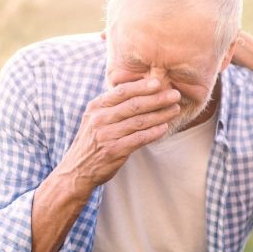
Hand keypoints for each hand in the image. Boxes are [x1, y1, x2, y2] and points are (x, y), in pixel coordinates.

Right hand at [58, 76, 180, 192]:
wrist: (77, 169)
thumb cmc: (92, 141)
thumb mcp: (95, 118)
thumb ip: (112, 105)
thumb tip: (138, 90)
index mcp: (96, 107)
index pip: (122, 92)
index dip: (141, 86)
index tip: (159, 82)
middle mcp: (100, 119)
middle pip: (133, 105)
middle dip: (157, 98)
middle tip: (175, 95)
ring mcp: (106, 135)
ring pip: (139, 121)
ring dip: (160, 115)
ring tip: (175, 109)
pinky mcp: (114, 150)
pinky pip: (138, 139)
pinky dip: (153, 133)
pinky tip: (164, 128)